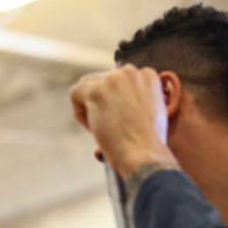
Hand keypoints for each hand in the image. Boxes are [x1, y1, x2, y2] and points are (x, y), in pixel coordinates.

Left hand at [69, 64, 176, 178]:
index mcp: (148, 75)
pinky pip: (75, 94)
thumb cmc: (149, 145)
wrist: (145, 156)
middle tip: (110, 128)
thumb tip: (114, 104)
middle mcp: (131, 72)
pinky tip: (93, 129)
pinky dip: (79, 113)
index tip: (121, 122)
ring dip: (90, 107)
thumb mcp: (152, 114)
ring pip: (87, 85)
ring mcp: (113, 80)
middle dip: (103, 104)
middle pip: (103, 81)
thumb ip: (137, 100)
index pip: (120, 81)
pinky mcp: (97, 91)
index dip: (117, 102)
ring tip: (101, 129)